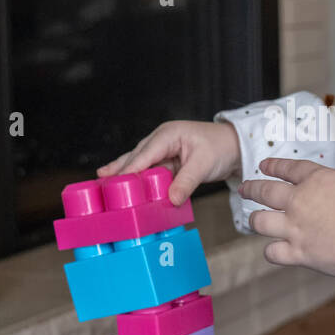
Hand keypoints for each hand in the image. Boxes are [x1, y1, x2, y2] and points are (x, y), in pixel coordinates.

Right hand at [97, 119, 240, 206]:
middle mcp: (161, 140)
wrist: (235, 147)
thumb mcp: (204, 164)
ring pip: (139, 163)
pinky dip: (138, 180)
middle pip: (136, 157)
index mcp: (168, 134)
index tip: (114, 182)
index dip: (128, 169)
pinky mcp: (166, 162)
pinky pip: (149, 172)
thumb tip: (170, 199)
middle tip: (100, 185)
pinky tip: (124, 188)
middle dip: (119, 171)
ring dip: (124, 175)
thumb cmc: (221, 148)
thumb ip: (186, 182)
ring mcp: (163, 150)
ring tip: (102, 185)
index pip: (144, 153)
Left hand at [238, 157, 334, 282]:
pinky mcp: (299, 253)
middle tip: (244, 188)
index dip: (274, 165)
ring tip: (254, 218)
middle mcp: (299, 202)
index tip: (264, 165)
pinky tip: (273, 250)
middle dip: (251, 188)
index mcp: (316, 180)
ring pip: (260, 221)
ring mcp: (295, 228)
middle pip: (265, 192)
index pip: (288, 168)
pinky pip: (273, 253)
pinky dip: (271, 252)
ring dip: (255, 219)